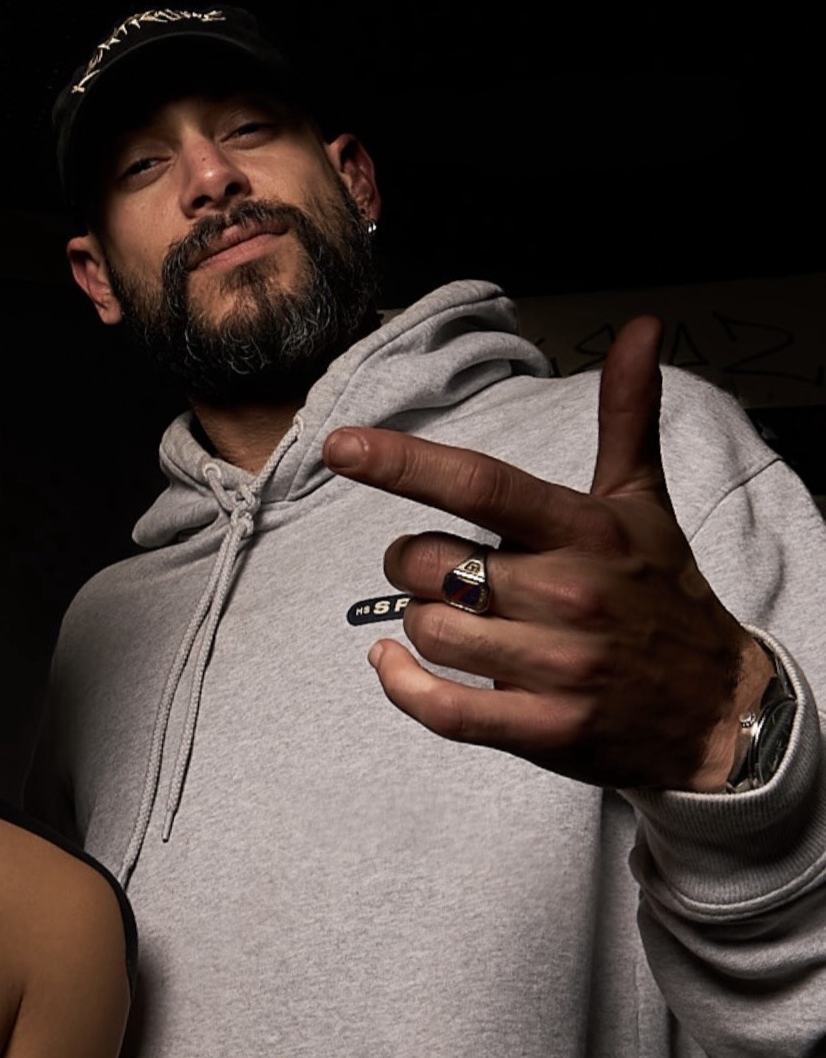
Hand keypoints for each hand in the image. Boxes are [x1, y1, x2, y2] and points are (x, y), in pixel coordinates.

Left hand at [323, 317, 772, 790]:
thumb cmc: (663, 595)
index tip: (340, 445)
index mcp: (585, 531)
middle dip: (412, 562)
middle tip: (437, 568)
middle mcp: (570, 594)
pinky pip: (440, 708)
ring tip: (455, 620)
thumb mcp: (644, 502)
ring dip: (420, 624)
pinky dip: (400, 685)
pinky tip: (391, 665)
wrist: (715, 707)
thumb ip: (625, 416)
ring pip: (429, 631)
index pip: (481, 484)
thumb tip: (641, 328)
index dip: (402, 462)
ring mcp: (558, 667)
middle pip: (433, 563)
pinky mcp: (545, 729)